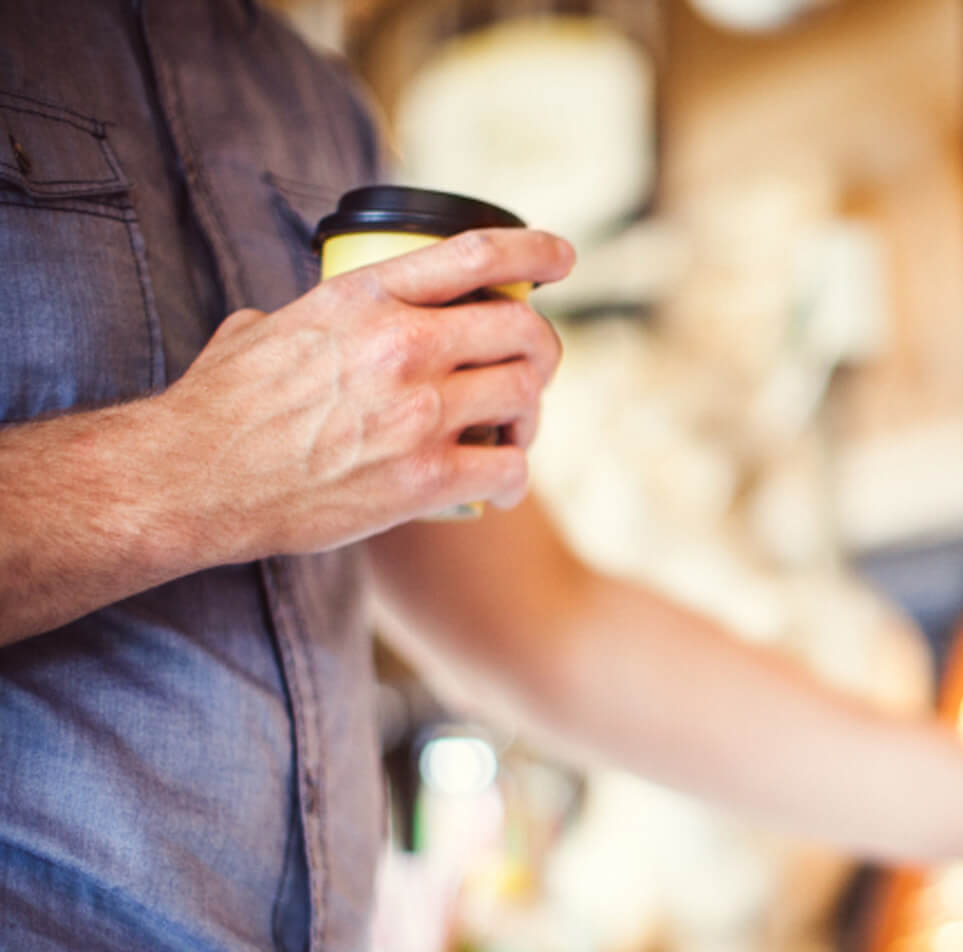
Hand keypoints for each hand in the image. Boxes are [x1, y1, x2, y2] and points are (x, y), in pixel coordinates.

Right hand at [147, 227, 573, 559]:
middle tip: (531, 369)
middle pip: (523, 328)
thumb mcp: (264, 328)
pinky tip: (499, 482)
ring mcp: (420, 412)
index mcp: (366, 296)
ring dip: (530, 414)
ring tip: (512, 430)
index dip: (535, 251)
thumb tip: (295, 316)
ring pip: (526, 395)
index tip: (562, 258)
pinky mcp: (426, 478)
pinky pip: (510, 469)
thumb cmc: (221, 407)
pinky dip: (513, 476)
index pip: (477, 254)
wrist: (193, 478)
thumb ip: (307, 314)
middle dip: (541, 348)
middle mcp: (403, 345)